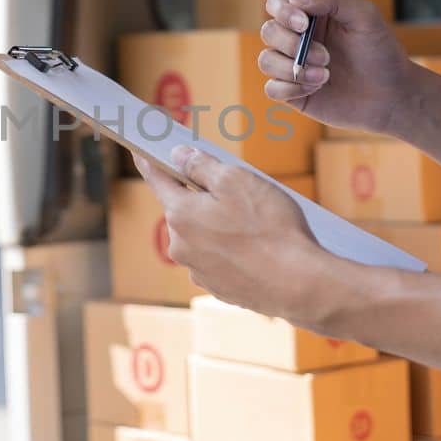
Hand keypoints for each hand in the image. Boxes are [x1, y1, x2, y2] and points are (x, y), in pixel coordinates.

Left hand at [134, 146, 356, 329]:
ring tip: (257, 226)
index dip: (151, 162)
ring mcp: (199, 271)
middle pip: (185, 210)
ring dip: (220, 227)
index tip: (140, 151)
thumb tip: (179, 156)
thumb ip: (202, 165)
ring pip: (204, 237)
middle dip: (203, 198)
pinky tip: (259, 249)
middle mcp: (181, 246)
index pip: (157, 180)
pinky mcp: (219, 288)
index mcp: (180, 215)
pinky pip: (220, 259)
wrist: (299, 285)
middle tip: (238, 192)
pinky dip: (233, 251)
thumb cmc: (270, 229)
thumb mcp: (237, 180)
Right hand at [259, 0, 415, 134]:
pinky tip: (316, 89)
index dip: (283, 11)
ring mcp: (292, 66)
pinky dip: (291, 89)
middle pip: (269, 31)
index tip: (304, 24)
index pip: (277, 3)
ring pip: (266, 60)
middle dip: (293, 45)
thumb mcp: (365, 16)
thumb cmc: (381, 53)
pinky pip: (271, 89)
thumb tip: (295, 1)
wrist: (392, 96)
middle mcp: (297, 38)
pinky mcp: (292, 93)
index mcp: (311, 15)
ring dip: (294, 69)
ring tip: (325, 76)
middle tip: (326, 57)